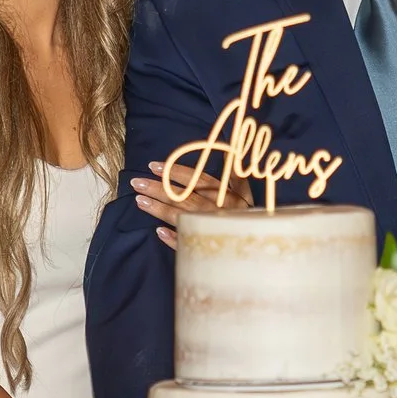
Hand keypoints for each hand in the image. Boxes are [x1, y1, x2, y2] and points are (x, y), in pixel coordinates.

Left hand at [130, 159, 254, 247]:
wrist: (260, 246)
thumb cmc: (249, 216)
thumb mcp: (245, 193)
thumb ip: (235, 172)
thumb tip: (230, 148)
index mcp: (227, 195)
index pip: (198, 180)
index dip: (176, 172)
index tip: (153, 166)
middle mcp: (219, 211)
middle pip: (185, 197)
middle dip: (159, 189)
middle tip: (137, 183)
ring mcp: (212, 230)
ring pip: (182, 217)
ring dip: (160, 209)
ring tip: (139, 201)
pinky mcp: (208, 249)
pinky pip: (189, 244)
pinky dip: (174, 239)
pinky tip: (158, 232)